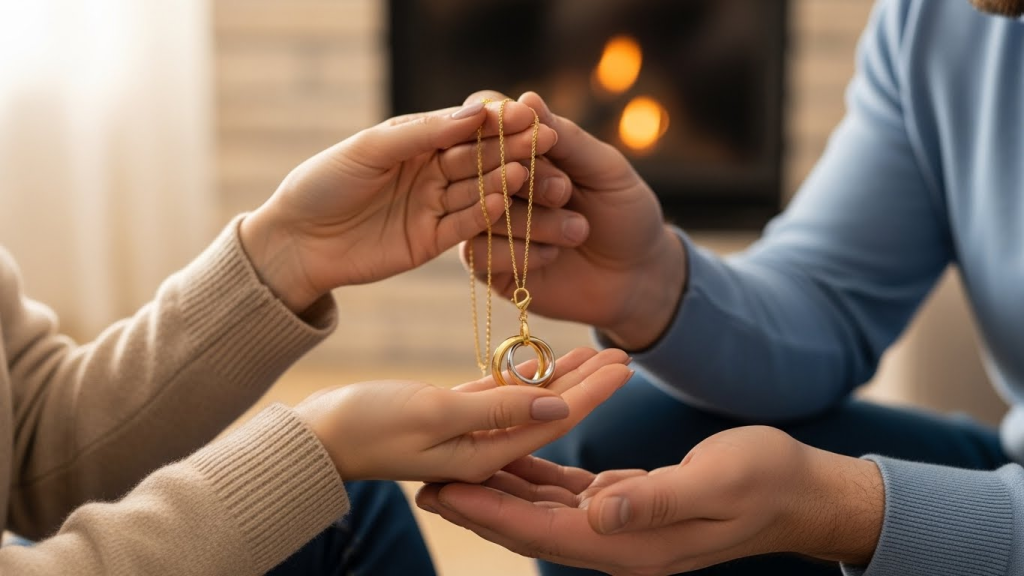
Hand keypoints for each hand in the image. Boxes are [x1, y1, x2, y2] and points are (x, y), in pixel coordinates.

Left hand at [240, 100, 562, 312]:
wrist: (298, 241)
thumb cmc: (325, 182)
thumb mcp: (370, 149)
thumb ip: (423, 133)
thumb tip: (474, 113)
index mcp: (417, 141)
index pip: (464, 128)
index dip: (495, 122)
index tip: (526, 113)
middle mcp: (431, 172)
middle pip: (478, 158)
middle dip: (510, 149)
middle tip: (545, 140)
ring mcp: (434, 206)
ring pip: (476, 191)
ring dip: (503, 182)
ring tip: (527, 172)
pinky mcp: (432, 240)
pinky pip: (464, 225)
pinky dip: (483, 215)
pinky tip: (502, 201)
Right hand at [294, 347, 632, 482]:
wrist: (317, 434)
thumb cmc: (366, 424)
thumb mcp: (433, 415)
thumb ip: (496, 412)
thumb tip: (557, 410)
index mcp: (482, 457)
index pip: (551, 424)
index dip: (591, 396)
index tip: (624, 368)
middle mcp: (481, 450)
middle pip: (548, 415)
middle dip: (587, 386)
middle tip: (624, 355)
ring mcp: (467, 431)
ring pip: (527, 403)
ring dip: (562, 378)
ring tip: (598, 351)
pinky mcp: (451, 413)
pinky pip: (499, 394)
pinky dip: (524, 376)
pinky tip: (547, 358)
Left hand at [418, 426, 883, 573]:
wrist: (796, 490)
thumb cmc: (762, 480)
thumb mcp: (713, 483)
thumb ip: (654, 500)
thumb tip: (596, 514)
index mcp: (631, 544)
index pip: (544, 531)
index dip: (491, 512)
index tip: (444, 491)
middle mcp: (618, 541)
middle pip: (531, 526)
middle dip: (479, 504)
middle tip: (425, 481)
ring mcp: (621, 525)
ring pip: (543, 510)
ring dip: (499, 490)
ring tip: (452, 469)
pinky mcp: (626, 503)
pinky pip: (568, 494)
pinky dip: (535, 477)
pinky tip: (511, 457)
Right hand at [461, 91, 687, 349]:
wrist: (637, 275)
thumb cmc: (625, 213)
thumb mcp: (605, 169)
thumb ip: (567, 139)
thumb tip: (527, 97)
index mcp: (522, 149)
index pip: (490, 123)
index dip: (503, 127)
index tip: (533, 135)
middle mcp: (497, 183)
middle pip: (477, 167)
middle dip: (525, 178)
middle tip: (564, 190)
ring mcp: (488, 224)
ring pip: (480, 212)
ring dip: (529, 221)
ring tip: (578, 229)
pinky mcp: (488, 266)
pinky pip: (478, 254)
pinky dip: (519, 253)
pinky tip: (554, 255)